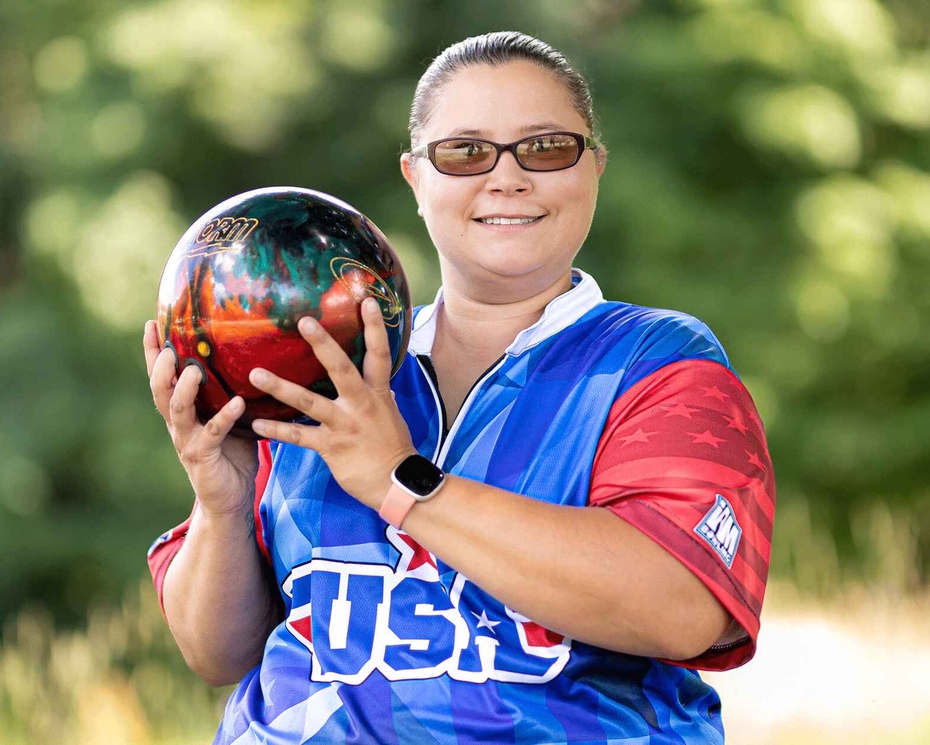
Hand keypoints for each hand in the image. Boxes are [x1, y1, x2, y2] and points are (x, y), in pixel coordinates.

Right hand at [144, 321, 258, 515]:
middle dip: (159, 365)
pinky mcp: (204, 456)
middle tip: (167, 346)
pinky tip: (238, 402)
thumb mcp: (229, 418)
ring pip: (177, 409)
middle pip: (159, 389)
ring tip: (195, 370)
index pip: (160, 376)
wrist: (230, 499)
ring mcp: (188, 440)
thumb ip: (231, 392)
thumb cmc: (232, 454)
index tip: (151, 322)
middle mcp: (178, 423)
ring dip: (185, 388)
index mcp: (181, 411)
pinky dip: (225, 416)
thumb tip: (254, 357)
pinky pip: (213, 432)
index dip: (151, 351)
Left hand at [248, 297, 414, 509]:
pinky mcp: (331, 446)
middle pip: (341, 368)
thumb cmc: (392, 448)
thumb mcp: (390, 414)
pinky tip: (256, 423)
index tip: (367, 301)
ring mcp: (345, 424)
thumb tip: (375, 380)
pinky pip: (299, 436)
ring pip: (309, 401)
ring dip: (280, 387)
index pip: (379, 354)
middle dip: (322, 344)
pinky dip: (277, 430)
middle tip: (303, 321)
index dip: (375, 327)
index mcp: (378, 393)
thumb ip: (376, 394)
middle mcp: (361, 404)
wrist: (396, 483)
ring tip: (255, 374)